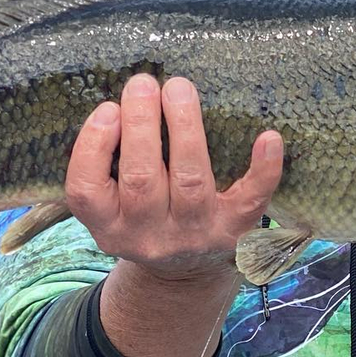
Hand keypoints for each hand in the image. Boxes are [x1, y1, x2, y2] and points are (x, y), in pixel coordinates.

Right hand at [65, 73, 283, 281]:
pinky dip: (263, 169)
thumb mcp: (113, 204)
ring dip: (185, 129)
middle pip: (141, 180)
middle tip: (143, 82)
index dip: (93, 147)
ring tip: (178, 89)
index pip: (86, 191)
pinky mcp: (235, 231)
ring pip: (190, 181)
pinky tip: (268, 137)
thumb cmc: (145, 216)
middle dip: (142, 126)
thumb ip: (107, 164)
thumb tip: (120, 101)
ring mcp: (195, 235)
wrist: (185, 273)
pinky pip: (252, 200)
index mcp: (109, 227)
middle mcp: (149, 236)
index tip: (108, 109)